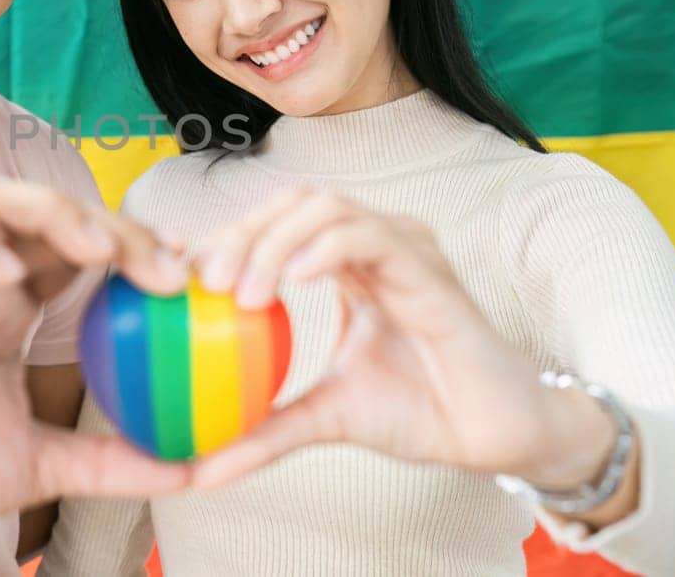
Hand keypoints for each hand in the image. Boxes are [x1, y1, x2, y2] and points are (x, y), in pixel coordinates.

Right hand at [0, 175, 190, 532]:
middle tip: (165, 272)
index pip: (85, 249)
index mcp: (14, 309)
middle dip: (112, 223)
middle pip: (50, 210)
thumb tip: (196, 469)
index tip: (190, 282)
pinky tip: (5, 276)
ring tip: (93, 250)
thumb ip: (114, 461)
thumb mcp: (44, 466)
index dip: (138, 248)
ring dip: (45, 209)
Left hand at [182, 188, 618, 494]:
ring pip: (326, 208)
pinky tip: (293, 282)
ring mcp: (404, 247)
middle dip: (240, 231)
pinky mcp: (430, 268)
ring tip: (242, 292)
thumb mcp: (325, 416)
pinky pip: (370, 236)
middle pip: (292, 203)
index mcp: (347, 263)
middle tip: (202, 280)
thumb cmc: (419, 411)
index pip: (275, 226)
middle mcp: (374, 243)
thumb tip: (199, 472)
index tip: (180, 277)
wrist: (494, 435)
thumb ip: (266, 430)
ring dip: (274, 241)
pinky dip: (324, 250)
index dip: (226, 238)